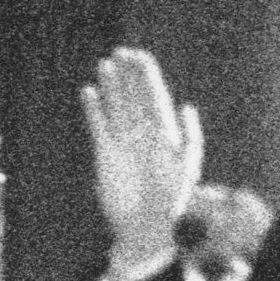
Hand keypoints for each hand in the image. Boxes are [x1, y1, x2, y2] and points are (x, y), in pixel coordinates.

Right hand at [81, 48, 202, 280]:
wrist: (146, 228)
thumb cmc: (172, 201)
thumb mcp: (187, 168)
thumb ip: (190, 137)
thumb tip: (186, 106)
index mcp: (165, 133)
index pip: (154, 96)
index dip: (146, 75)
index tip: (138, 55)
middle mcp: (143, 134)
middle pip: (134, 96)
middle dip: (128, 74)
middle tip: (120, 52)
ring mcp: (123, 143)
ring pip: (116, 107)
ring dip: (111, 86)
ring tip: (105, 64)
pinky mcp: (106, 154)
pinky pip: (99, 125)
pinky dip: (94, 109)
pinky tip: (89, 92)